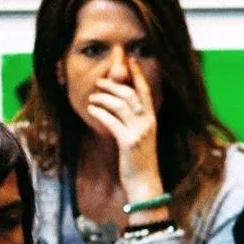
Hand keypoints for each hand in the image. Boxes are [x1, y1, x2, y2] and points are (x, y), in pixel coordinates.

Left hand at [86, 77, 163, 202]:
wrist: (145, 182)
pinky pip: (112, 122)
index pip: (146, 91)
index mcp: (152, 120)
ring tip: (93, 97)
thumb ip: (134, 122)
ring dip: (104, 98)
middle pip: (131, 95)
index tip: (130, 61)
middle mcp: (148, 123)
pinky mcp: (128, 142)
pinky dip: (100, 113)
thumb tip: (121, 107)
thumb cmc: (140, 161)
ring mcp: (139, 132)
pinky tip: (92, 110)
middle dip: (114, 86)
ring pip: (120, 106)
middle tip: (101, 81)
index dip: (138, 75)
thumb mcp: (141, 138)